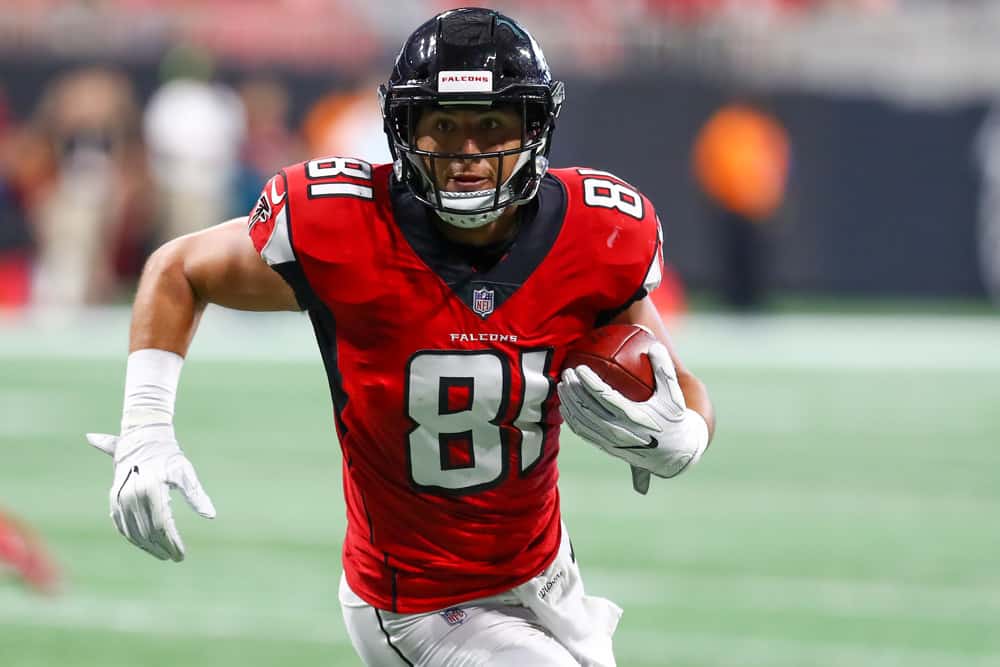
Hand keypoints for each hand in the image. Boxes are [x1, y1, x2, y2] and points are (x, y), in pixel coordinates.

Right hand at [86, 427, 215, 560]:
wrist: (142, 438)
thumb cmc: (169, 455)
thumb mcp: (185, 472)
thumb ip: (196, 495)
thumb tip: (211, 516)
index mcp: (151, 488)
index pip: (162, 525)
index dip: (172, 543)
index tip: (182, 555)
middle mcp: (131, 495)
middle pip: (147, 532)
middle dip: (162, 548)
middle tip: (176, 557)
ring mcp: (119, 498)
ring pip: (132, 532)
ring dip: (147, 547)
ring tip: (164, 555)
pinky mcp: (113, 499)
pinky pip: (122, 525)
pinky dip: (134, 538)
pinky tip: (146, 545)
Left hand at [558, 343, 708, 478]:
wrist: (675, 454)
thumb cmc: (674, 418)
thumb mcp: (673, 394)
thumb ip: (663, 369)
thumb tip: (653, 345)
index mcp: (634, 416)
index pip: (605, 397)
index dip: (589, 382)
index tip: (579, 367)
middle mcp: (620, 430)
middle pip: (588, 408)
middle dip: (573, 389)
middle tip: (566, 372)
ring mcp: (611, 441)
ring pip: (582, 421)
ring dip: (569, 403)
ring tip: (562, 385)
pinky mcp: (607, 448)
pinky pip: (584, 433)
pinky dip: (571, 419)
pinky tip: (565, 406)